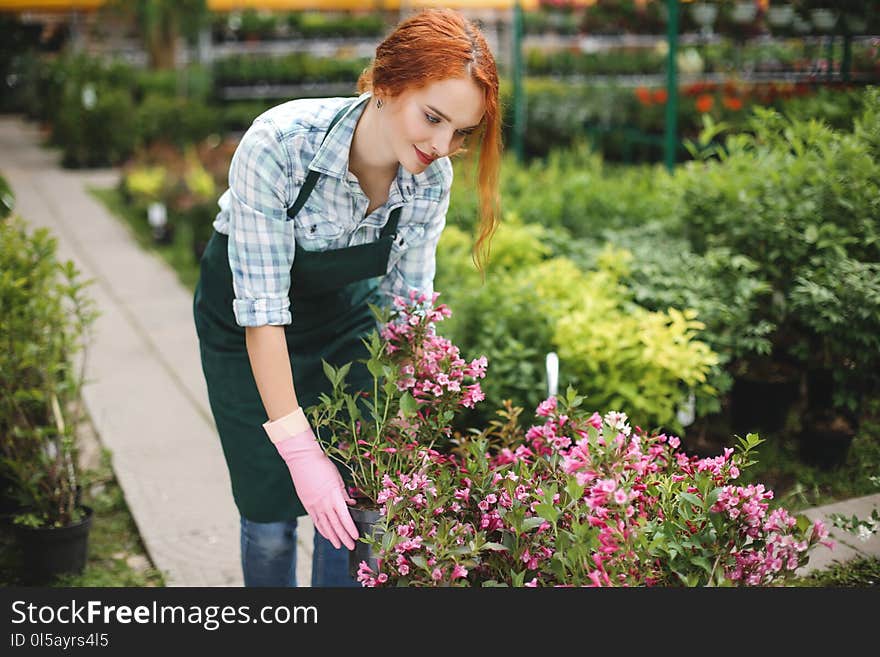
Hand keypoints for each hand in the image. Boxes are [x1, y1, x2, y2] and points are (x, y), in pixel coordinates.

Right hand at [265, 414, 358, 550]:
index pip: (344, 517)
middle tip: (351, 546)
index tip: (356, 536)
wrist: (302, 458)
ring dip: (333, 537)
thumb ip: (344, 493)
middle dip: (344, 537)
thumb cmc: (322, 465)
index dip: (350, 528)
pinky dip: (322, 529)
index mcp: (333, 495)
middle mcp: (323, 503)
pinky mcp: (307, 504)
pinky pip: (315, 520)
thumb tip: (350, 505)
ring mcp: (314, 504)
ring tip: (339, 545)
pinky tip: (327, 535)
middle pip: (335, 524)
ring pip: (324, 525)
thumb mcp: (337, 478)